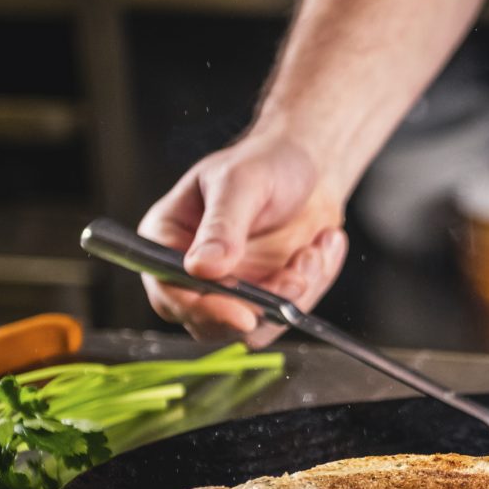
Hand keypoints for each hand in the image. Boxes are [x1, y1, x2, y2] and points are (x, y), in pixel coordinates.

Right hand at [138, 134, 347, 346]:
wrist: (308, 168)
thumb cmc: (266, 163)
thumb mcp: (241, 182)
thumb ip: (222, 226)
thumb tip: (202, 268)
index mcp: (167, 240)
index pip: (169, 290)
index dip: (202, 309)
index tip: (242, 313)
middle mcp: (193, 273)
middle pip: (209, 323)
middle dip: (260, 307)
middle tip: (297, 277)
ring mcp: (231, 289)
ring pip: (256, 326)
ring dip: (294, 294)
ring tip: (314, 250)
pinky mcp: (266, 298)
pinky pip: (288, 314)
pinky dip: (313, 284)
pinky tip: (321, 246)